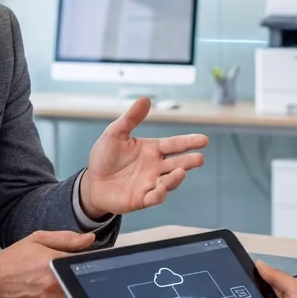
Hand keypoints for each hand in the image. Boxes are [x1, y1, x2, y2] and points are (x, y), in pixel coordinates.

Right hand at [0, 230, 95, 297]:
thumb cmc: (12, 259)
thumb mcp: (38, 239)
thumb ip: (66, 238)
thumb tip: (90, 239)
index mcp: (52, 263)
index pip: (83, 262)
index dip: (91, 260)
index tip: (96, 259)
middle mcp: (52, 285)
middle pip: (81, 281)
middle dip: (83, 276)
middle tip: (82, 270)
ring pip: (75, 295)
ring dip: (75, 289)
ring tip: (66, 280)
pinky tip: (57, 291)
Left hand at [79, 98, 208, 218]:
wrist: (92, 182)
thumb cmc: (104, 157)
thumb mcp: (115, 133)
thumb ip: (131, 118)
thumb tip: (145, 99)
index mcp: (152, 150)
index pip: (174, 145)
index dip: (189, 142)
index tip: (204, 140)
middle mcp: (155, 166)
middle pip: (177, 163)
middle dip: (189, 161)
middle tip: (199, 159)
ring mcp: (151, 183)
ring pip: (169, 181)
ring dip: (176, 178)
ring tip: (182, 171)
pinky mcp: (142, 198)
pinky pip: (154, 197)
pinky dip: (160, 193)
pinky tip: (162, 188)